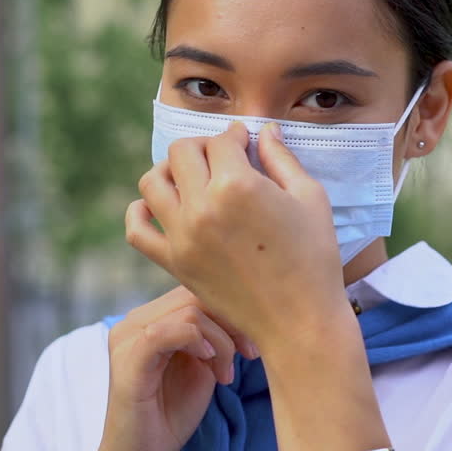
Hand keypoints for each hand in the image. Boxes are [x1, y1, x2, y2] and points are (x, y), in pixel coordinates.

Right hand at [92, 286, 257, 450]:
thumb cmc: (171, 414)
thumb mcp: (202, 365)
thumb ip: (213, 336)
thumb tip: (245, 312)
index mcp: (149, 317)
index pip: (196, 290)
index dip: (232, 310)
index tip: (252, 343)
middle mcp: (134, 320)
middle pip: (195, 294)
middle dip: (232, 322)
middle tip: (249, 354)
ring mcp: (127, 338)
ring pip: (188, 311)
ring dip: (221, 340)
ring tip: (226, 373)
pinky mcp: (127, 360)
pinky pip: (166, 331)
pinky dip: (198, 342)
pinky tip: (211, 364)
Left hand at [124, 122, 348, 351]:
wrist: (300, 320)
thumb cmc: (315, 257)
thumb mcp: (310, 198)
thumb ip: (281, 158)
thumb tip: (265, 131)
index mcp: (238, 185)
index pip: (222, 140)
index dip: (236, 135)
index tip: (245, 140)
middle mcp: (202, 207)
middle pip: (182, 152)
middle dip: (203, 146)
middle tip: (222, 157)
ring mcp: (182, 237)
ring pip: (152, 182)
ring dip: (169, 171)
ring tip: (191, 177)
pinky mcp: (174, 263)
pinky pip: (137, 230)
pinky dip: (140, 211)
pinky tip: (161, 207)